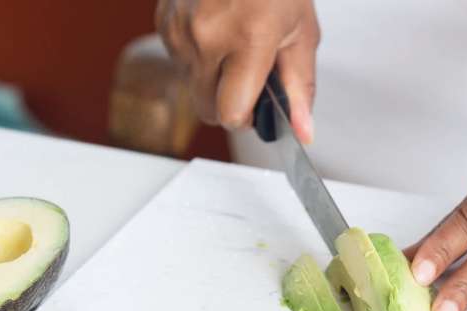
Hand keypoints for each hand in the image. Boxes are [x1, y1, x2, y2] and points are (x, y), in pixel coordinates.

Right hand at [156, 0, 319, 142]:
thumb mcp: (301, 34)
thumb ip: (300, 89)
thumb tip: (302, 132)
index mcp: (247, 39)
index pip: (231, 114)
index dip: (246, 118)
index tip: (257, 107)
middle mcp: (206, 36)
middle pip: (207, 110)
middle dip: (229, 105)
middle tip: (249, 79)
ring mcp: (180, 28)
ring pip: (191, 89)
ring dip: (212, 81)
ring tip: (236, 47)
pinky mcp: (164, 22)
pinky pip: (178, 63)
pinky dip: (198, 59)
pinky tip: (217, 34)